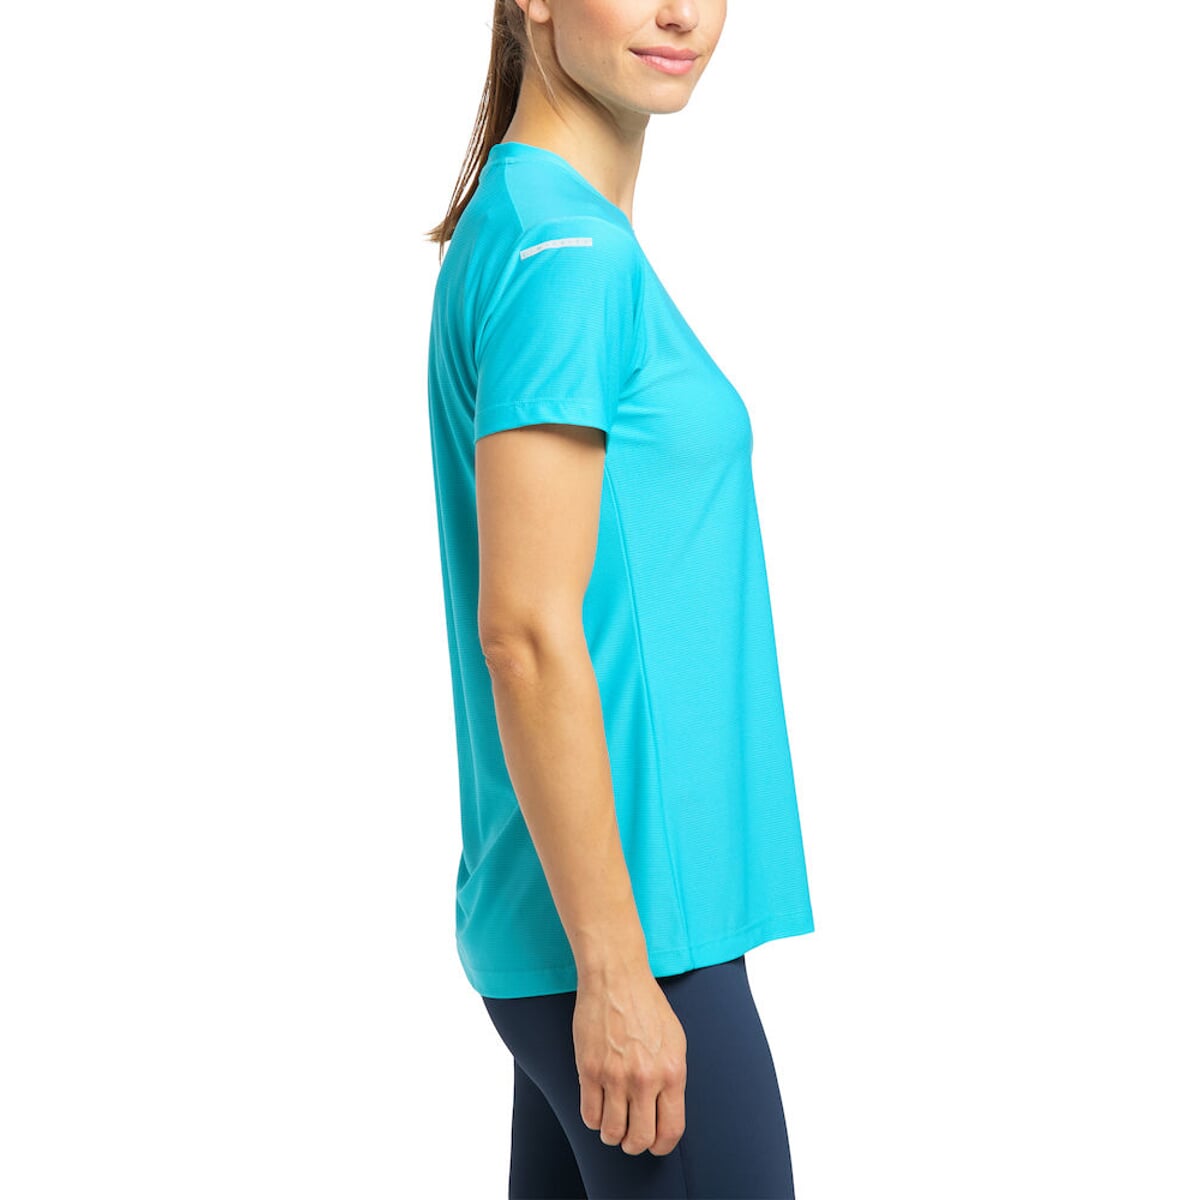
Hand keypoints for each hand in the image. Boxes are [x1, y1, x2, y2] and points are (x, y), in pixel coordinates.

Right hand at [573, 968, 687, 1155]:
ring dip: (611, 1134)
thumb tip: (665, 1112)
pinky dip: (593, 1119)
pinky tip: (597, 1107)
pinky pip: (589, 1115)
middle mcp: (645, 1079)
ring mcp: (615, 1076)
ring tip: (612, 1123)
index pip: (670, 1131)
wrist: (616, 978)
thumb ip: (672, 1079)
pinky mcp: (589, 1070)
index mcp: (672, 1072)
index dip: (661, 1146)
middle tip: (630, 1137)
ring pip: (611, 1132)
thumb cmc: (647, 1006)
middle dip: (634, 1145)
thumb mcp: (675, 1041)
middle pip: (639, 1139)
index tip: (654, 1144)